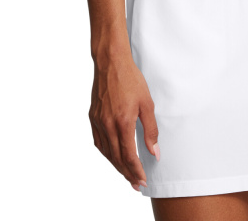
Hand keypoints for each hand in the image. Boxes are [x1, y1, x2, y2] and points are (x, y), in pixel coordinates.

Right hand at [89, 57, 159, 190]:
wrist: (111, 62)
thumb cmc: (131, 79)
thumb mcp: (147, 103)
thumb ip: (151, 130)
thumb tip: (155, 152)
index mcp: (123, 122)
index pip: (129, 156)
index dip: (136, 171)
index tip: (142, 181)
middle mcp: (107, 125)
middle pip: (116, 158)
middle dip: (127, 174)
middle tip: (136, 184)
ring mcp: (98, 122)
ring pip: (106, 152)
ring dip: (116, 166)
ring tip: (126, 173)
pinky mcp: (93, 117)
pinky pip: (98, 142)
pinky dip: (106, 153)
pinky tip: (112, 155)